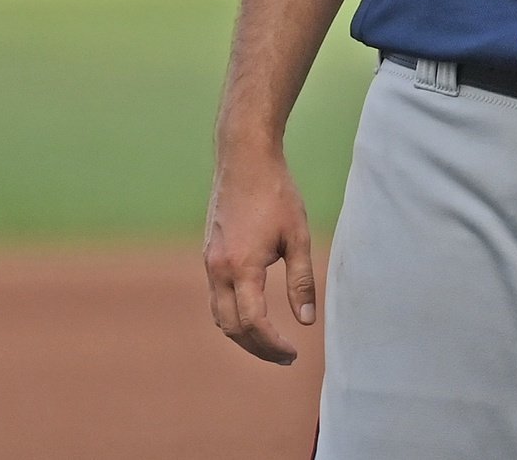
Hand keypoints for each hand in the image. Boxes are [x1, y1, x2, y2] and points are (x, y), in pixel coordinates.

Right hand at [204, 142, 317, 363]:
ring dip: (242, 334)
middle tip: (285, 356)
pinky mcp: (209, 255)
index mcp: (241, 267)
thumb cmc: (277, 193)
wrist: (244, 159)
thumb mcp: (298, 236)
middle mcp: (218, 270)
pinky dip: (233, 315)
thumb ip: (302, 280)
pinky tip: (254, 314)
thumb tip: (307, 320)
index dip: (273, 344)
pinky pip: (216, 297)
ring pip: (219, 316)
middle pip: (231, 328)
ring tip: (271, 342)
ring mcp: (209, 263)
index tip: (294, 353)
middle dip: (257, 347)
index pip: (253, 323)